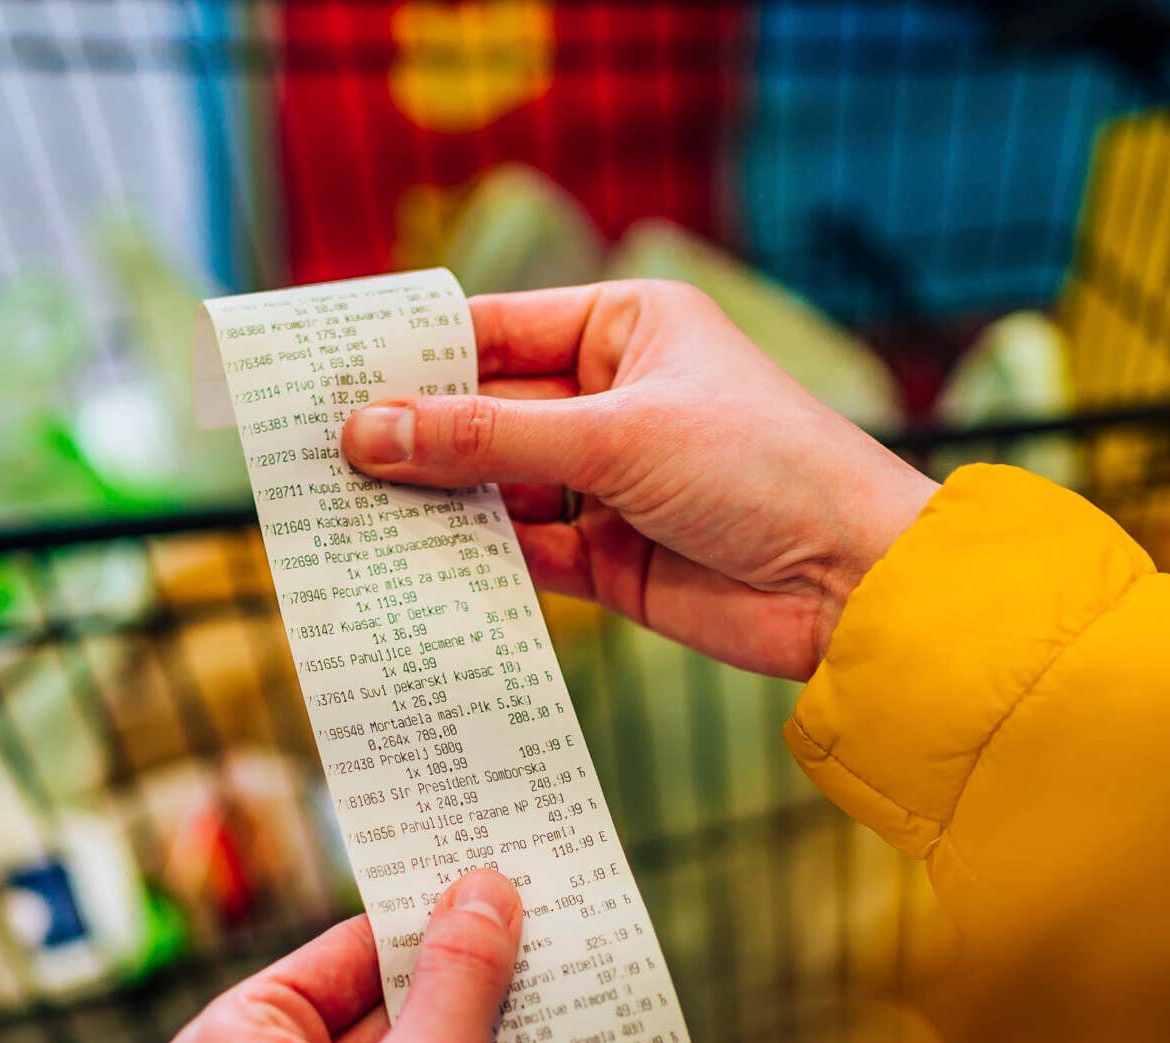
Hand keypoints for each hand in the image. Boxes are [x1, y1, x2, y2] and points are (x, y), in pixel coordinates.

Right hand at [341, 280, 937, 679]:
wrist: (855, 586)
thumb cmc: (763, 470)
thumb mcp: (613, 439)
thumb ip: (485, 440)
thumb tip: (368, 433)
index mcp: (625, 329)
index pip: (493, 331)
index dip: (410, 356)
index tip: (326, 378)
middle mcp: (612, 398)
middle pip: (483, 412)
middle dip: (410, 437)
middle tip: (314, 458)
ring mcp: (608, 481)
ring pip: (493, 486)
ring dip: (434, 503)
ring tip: (344, 517)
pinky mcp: (609, 560)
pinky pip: (520, 552)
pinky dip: (473, 560)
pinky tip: (411, 565)